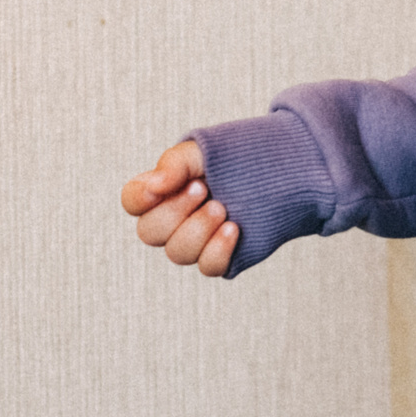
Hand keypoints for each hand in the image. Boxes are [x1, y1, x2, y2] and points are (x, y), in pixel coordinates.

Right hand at [121, 139, 240, 276]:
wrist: (282, 168)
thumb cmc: (238, 156)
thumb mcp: (204, 149)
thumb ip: (175, 163)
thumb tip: (154, 185)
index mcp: (164, 189)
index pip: (133, 201)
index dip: (138, 198)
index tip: (158, 187)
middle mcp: (174, 219)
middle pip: (150, 232)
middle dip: (176, 211)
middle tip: (204, 189)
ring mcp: (196, 240)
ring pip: (178, 253)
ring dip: (199, 229)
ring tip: (223, 208)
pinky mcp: (220, 255)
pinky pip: (208, 267)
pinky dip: (218, 250)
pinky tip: (234, 228)